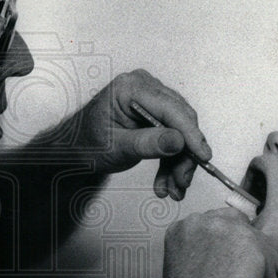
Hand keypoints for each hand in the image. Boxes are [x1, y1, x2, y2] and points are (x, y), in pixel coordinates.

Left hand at [73, 69, 210, 199]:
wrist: (74, 149)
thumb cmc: (85, 142)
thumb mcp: (115, 147)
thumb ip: (147, 144)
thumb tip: (178, 141)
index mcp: (130, 87)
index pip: (170, 108)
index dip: (190, 134)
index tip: (203, 156)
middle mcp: (144, 88)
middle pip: (180, 121)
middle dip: (184, 155)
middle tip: (182, 182)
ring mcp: (151, 100)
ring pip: (179, 133)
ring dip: (179, 163)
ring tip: (173, 189)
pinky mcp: (154, 115)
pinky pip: (172, 138)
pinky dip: (171, 161)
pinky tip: (167, 182)